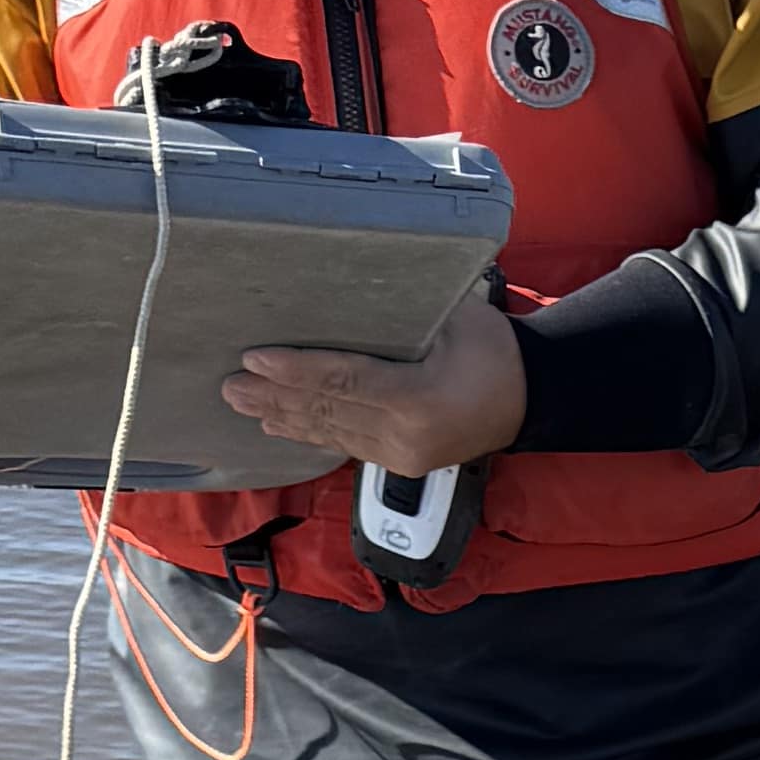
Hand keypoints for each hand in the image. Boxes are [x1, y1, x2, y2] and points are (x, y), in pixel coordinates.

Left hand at [222, 284, 527, 468]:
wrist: (530, 399)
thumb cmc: (495, 348)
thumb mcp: (455, 318)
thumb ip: (402, 315)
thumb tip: (343, 294)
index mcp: (419, 398)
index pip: (344, 381)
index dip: (295, 371)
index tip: (255, 360)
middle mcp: (405, 435)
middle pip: (327, 411)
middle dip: (274, 398)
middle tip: (229, 385)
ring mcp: (402, 456)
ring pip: (330, 433)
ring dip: (283, 418)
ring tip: (241, 404)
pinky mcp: (400, 464)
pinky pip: (345, 445)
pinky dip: (309, 433)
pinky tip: (280, 427)